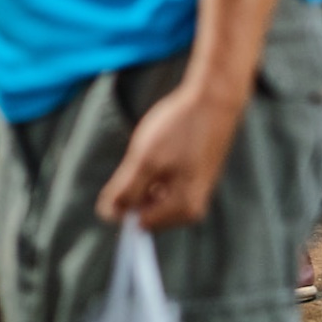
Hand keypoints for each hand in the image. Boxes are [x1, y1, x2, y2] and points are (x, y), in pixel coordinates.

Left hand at [96, 81, 244, 230]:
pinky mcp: (195, 177)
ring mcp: (195, 192)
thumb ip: (126, 191)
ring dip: (146, 173)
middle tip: (149, 155)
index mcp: (183, 210)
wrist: (213, 99)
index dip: (125, 199)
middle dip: (137, 184)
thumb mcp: (145, 160)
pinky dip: (158, 166)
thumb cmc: (180, 128)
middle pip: (147, 207)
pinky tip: (166, 144)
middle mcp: (193, 208)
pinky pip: (165, 181)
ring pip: (153, 192)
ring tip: (160, 147)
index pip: (138, 221)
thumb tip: (108, 215)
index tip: (131, 170)